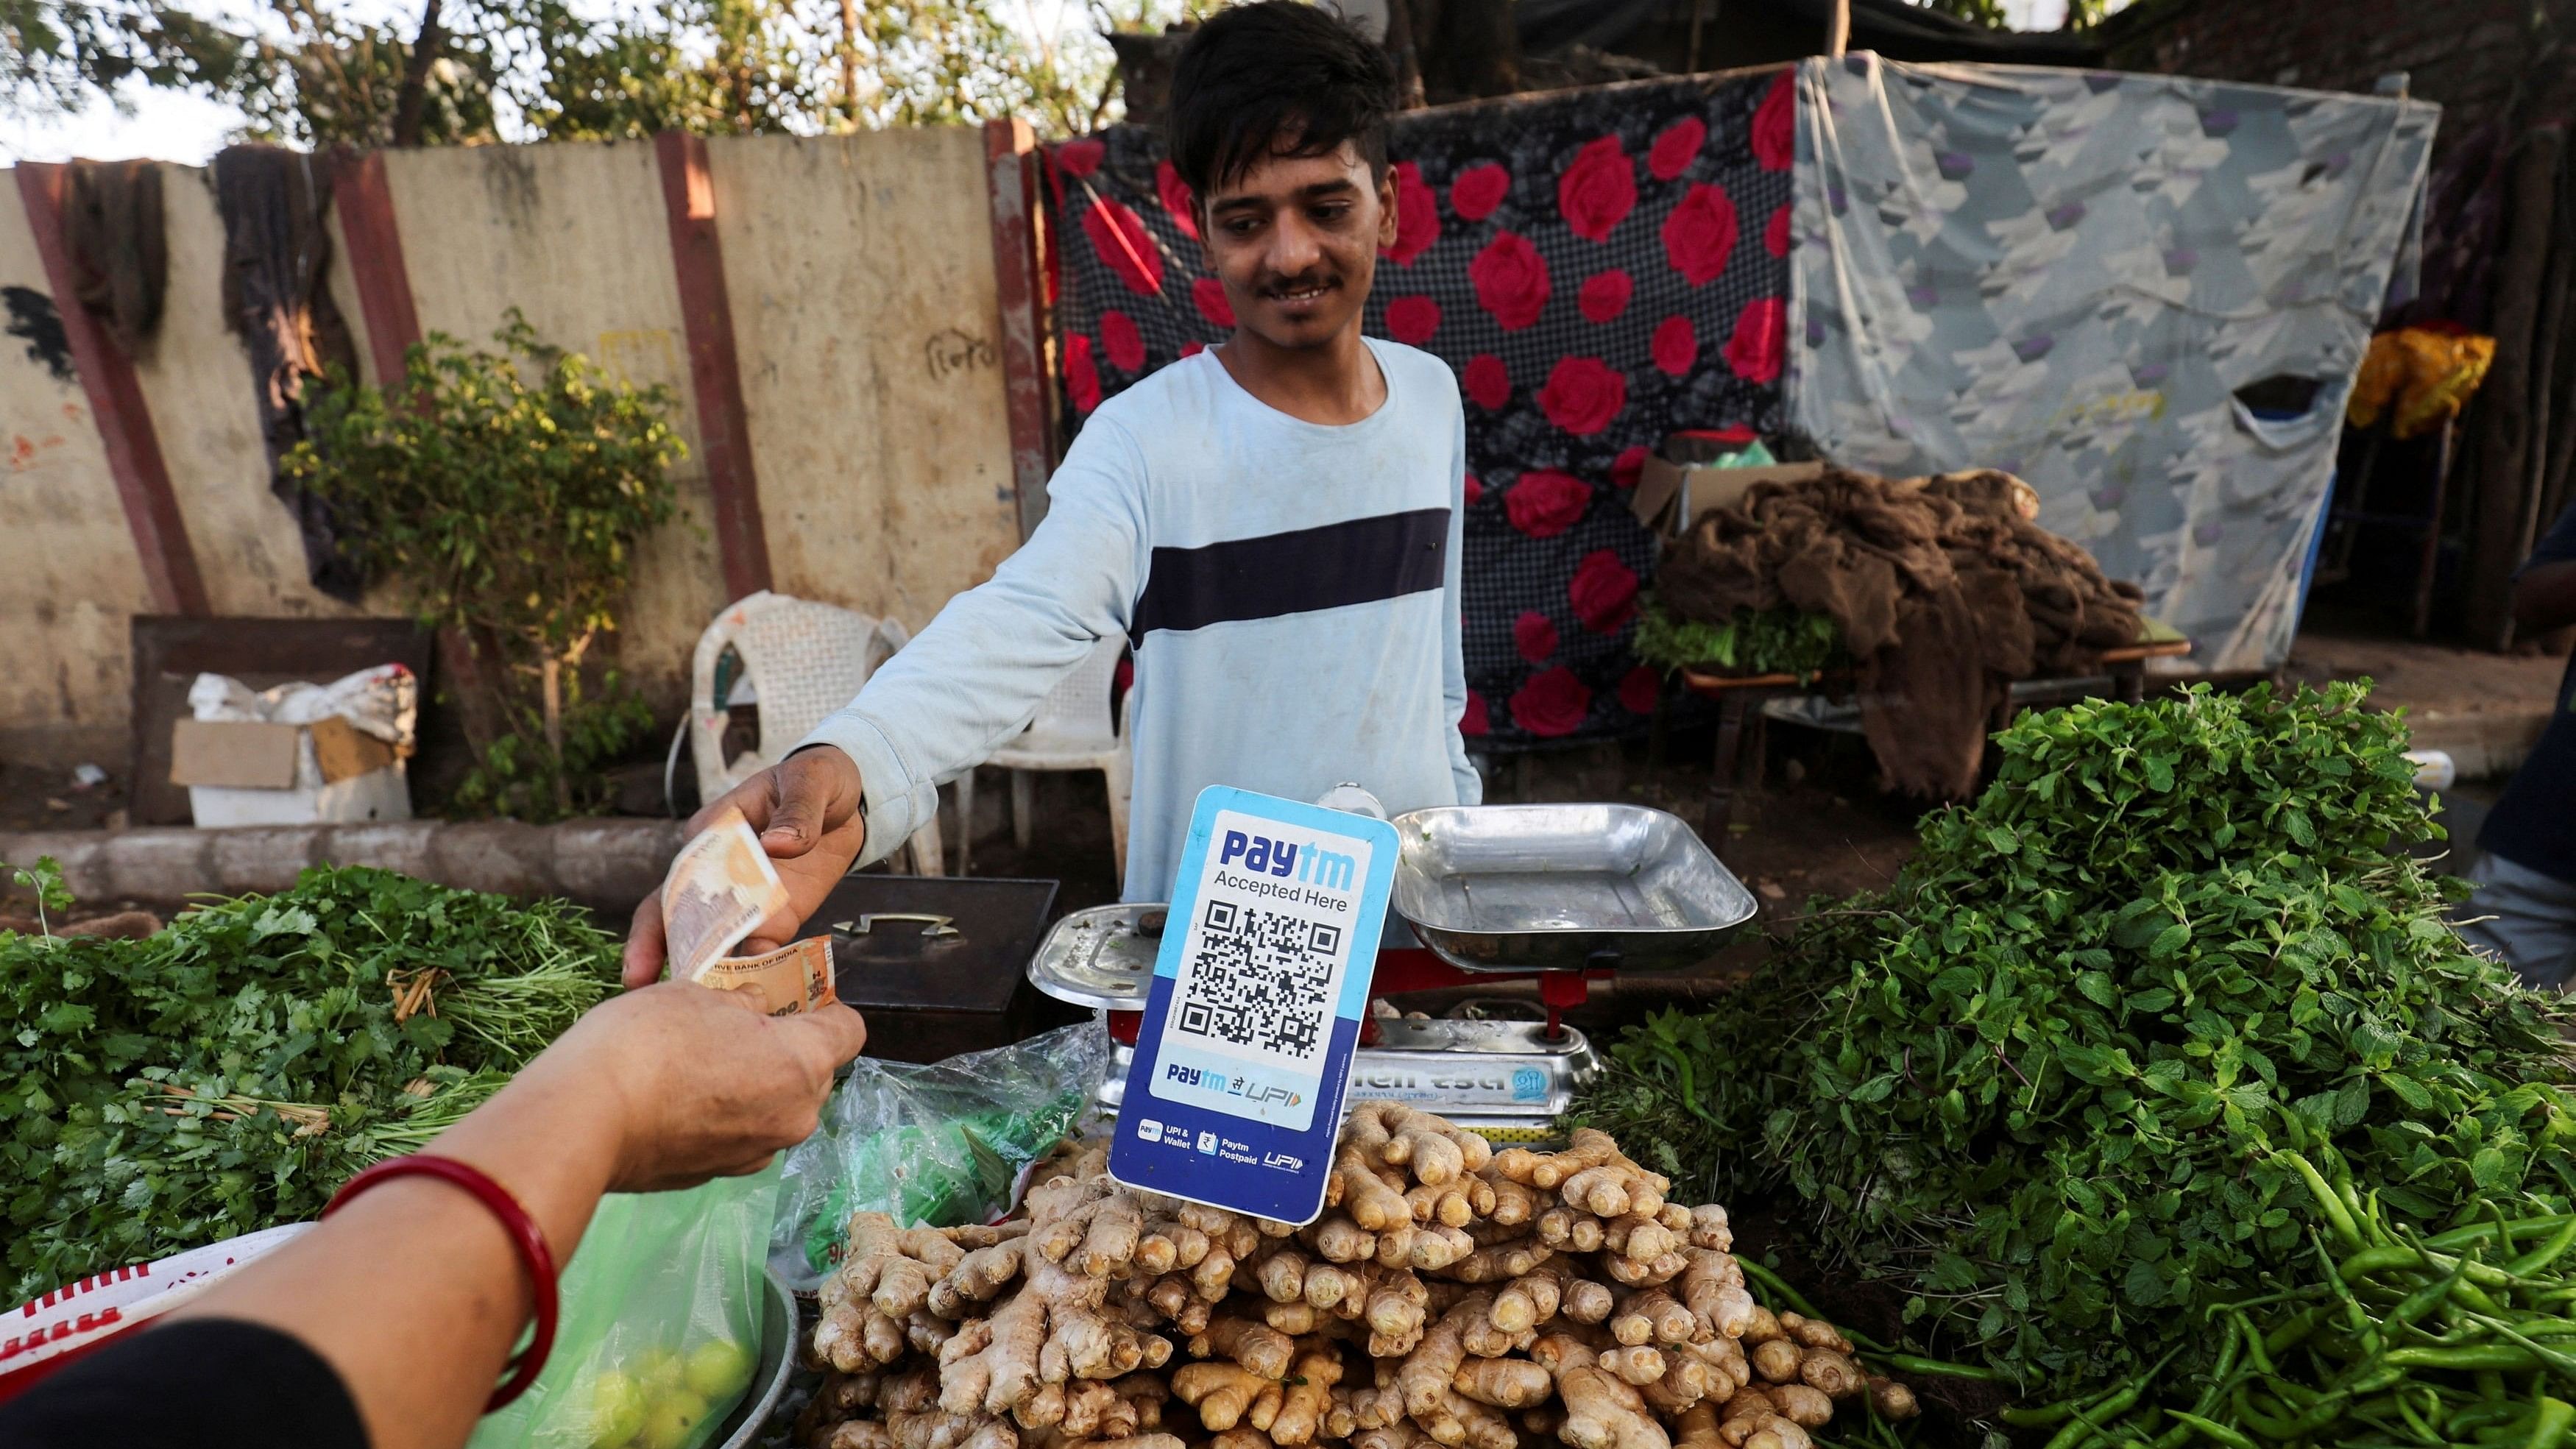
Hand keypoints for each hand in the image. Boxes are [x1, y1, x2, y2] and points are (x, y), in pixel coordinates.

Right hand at [524, 982, 869, 1191]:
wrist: (586, 1117)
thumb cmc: (649, 1042)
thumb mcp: (699, 995)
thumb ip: (742, 1003)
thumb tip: (755, 1008)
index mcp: (803, 1064)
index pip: (849, 1031)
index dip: (826, 1009)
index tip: (794, 997)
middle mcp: (794, 1116)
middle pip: (815, 1074)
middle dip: (788, 1049)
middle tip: (742, 1026)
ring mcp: (755, 1152)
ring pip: (777, 1108)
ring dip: (756, 1085)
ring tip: (704, 1061)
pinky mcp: (716, 1174)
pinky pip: (740, 1135)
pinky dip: (724, 1116)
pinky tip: (681, 1097)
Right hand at [625, 746, 868, 987]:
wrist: (851, 798)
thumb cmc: (817, 779)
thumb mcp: (809, 783)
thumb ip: (795, 814)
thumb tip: (775, 846)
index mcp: (714, 834)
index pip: (679, 875)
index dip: (660, 909)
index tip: (651, 940)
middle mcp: (720, 872)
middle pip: (678, 915)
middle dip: (656, 949)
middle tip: (638, 985)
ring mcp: (747, 899)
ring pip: (712, 940)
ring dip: (699, 970)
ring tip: (687, 1009)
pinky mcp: (777, 916)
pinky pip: (759, 949)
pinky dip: (751, 973)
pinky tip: (745, 1004)